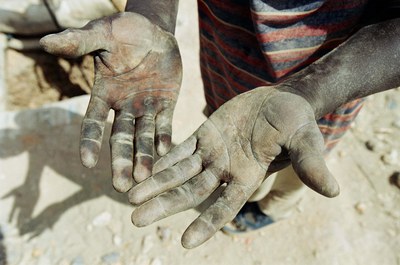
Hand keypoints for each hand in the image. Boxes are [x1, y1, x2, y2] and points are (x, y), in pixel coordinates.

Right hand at [40, 12, 181, 191]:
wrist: (154, 31)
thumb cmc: (124, 31)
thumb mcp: (102, 34)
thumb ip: (79, 42)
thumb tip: (45, 41)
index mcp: (104, 94)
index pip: (93, 122)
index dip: (90, 141)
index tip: (88, 164)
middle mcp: (123, 106)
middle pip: (120, 138)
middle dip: (120, 161)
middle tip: (121, 186)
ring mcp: (145, 107)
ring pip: (143, 137)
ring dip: (144, 157)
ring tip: (145, 178)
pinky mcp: (165, 104)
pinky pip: (165, 124)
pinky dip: (165, 138)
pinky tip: (166, 153)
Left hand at [128, 86, 339, 247]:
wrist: (283, 99)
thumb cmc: (297, 120)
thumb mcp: (305, 140)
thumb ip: (310, 164)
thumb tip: (334, 191)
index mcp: (248, 175)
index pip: (225, 204)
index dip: (207, 222)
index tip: (185, 242)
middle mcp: (227, 169)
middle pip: (191, 191)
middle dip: (165, 204)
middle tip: (135, 219)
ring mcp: (213, 152)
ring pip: (180, 172)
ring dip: (156, 183)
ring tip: (130, 196)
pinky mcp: (205, 134)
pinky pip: (181, 148)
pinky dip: (164, 158)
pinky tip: (145, 168)